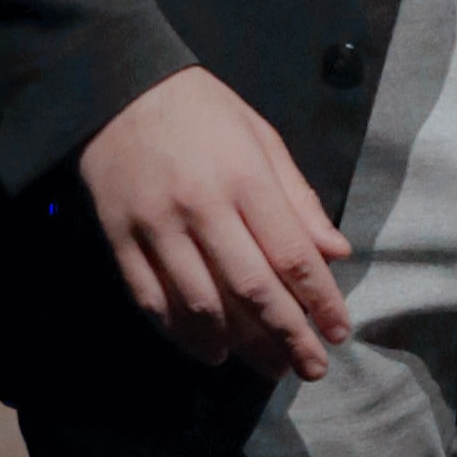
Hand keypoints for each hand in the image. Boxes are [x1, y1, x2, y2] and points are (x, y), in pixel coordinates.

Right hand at [79, 68, 354, 381]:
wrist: (117, 88)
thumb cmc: (202, 111)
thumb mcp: (262, 138)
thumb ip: (298, 199)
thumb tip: (335, 254)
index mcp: (246, 178)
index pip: (291, 255)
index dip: (320, 301)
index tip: (339, 333)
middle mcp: (201, 207)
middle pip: (250, 289)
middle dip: (287, 336)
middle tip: (310, 368)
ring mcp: (155, 227)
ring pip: (200, 304)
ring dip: (236, 345)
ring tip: (265, 367)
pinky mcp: (118, 239)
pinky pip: (150, 300)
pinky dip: (180, 333)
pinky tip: (207, 350)